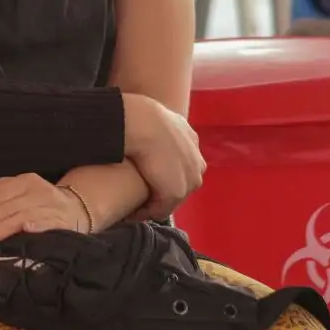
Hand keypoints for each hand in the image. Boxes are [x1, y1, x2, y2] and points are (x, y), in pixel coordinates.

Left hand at [0, 173, 87, 245]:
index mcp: (22, 181)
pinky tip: (26, 230)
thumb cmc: (39, 204)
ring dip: (2, 227)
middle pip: (4, 206)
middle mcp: (36, 189)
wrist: (77, 209)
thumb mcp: (17, 194)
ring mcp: (50, 204)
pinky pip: (48, 222)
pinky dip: (37, 225)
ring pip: (21, 215)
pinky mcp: (63, 220)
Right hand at [121, 93, 204, 218]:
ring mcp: (190, 178)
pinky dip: (146, 212)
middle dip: (161, 190)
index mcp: (192, 140)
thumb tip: (145, 136)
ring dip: (154, 203)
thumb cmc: (143, 117)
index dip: (163, 173)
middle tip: (139, 192)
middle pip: (180, 183)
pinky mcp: (177, 192)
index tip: (145, 176)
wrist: (144, 124)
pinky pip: (160, 210)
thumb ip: (159, 130)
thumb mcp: (156, 119)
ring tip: (134, 204)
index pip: (181, 165)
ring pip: (172, 198)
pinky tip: (131, 210)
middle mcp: (197, 161)